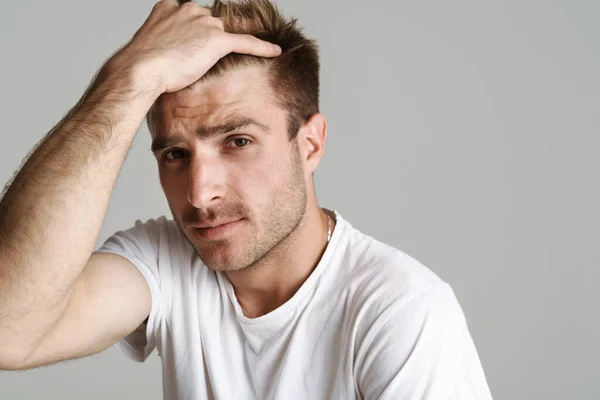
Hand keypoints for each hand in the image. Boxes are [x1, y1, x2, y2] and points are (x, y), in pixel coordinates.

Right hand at [106, 0, 281, 94]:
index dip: (195, 33)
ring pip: (224, 34)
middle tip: (192, 61)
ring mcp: (204, 23)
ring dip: (219, 49)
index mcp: (170, 6)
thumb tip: (172, 58)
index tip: (194, 44)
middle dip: (206, 42)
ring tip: (204, 65)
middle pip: (210, 24)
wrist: (140, 70)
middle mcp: (189, 9)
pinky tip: (274, 51)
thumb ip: (166, 42)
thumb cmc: (141, 65)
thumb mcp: (150, 45)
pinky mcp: (216, 40)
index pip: (193, 17)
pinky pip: (245, 42)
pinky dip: (261, 47)